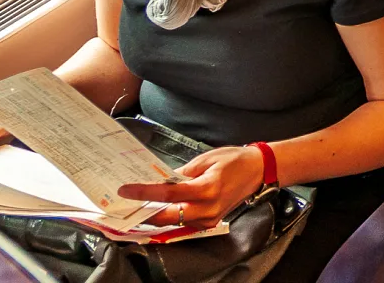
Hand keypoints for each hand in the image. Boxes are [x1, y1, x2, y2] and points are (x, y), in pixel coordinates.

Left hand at [119, 146, 264, 229]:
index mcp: (207, 188)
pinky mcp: (210, 223)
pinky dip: (169, 218)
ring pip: (173, 223)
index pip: (168, 194)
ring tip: (138, 207)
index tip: (126, 190)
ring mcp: (209, 219)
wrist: (258, 171)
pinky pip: (183, 224)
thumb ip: (181, 173)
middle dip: (144, 212)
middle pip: (166, 216)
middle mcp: (207, 208)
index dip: (144, 193)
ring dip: (154, 217)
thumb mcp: (205, 160)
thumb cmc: (234, 161)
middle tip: (125, 206)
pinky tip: (159, 210)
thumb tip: (159, 182)